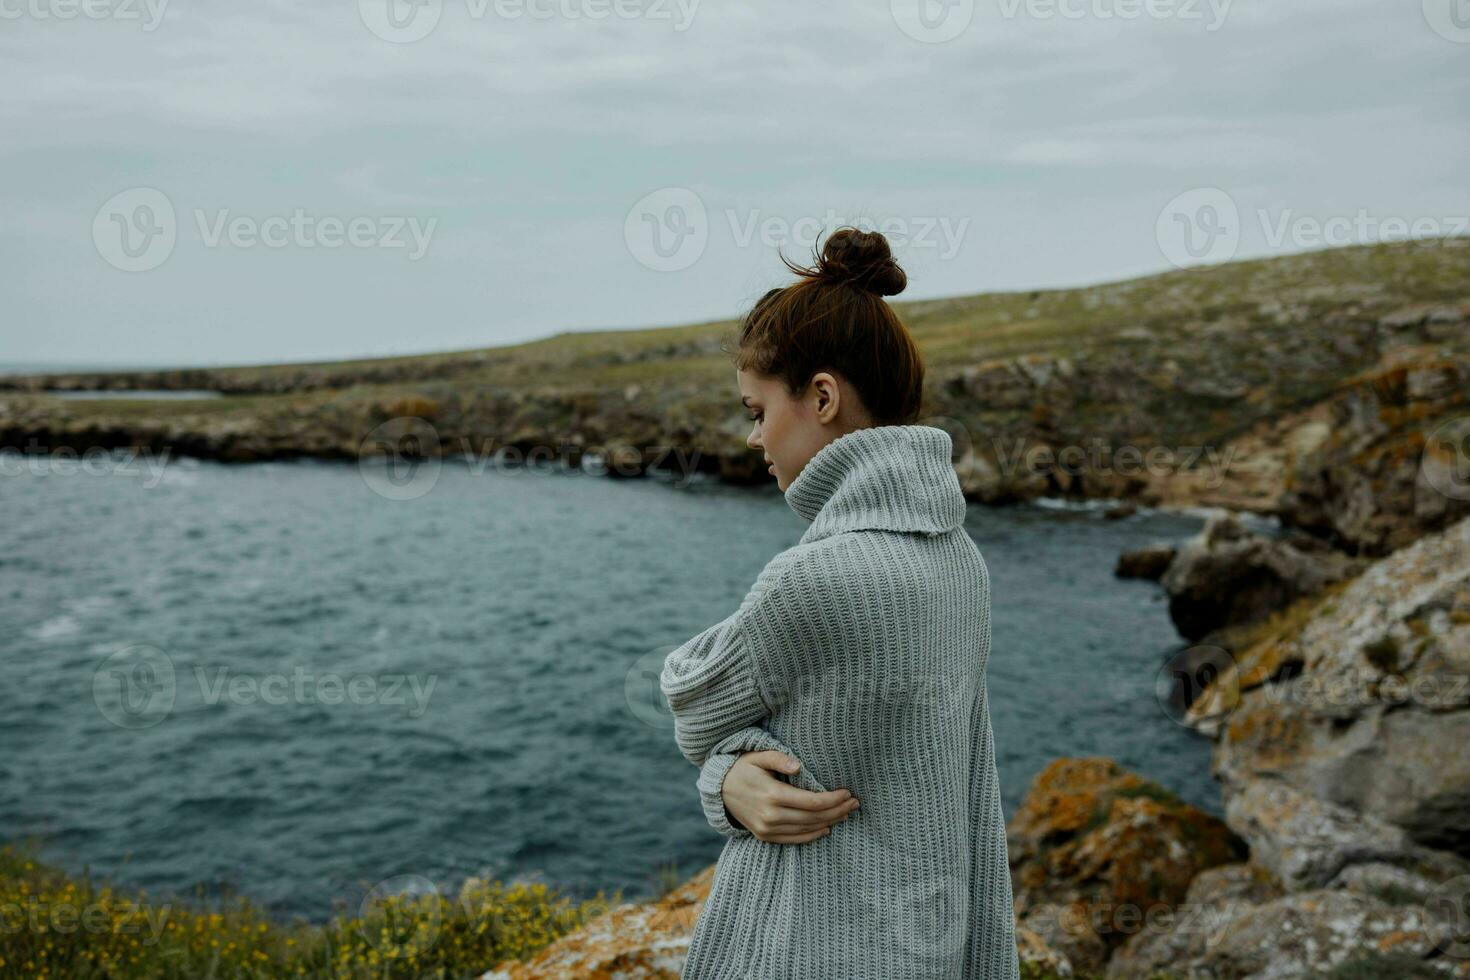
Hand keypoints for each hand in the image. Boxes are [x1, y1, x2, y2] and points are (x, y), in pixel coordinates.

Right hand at [720, 750, 859, 842]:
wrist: (719, 790)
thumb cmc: (743, 768)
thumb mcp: (758, 756)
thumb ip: (779, 759)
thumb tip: (799, 767)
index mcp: (772, 795)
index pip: (813, 802)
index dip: (834, 799)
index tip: (848, 792)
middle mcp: (771, 816)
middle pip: (814, 818)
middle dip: (838, 811)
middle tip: (854, 803)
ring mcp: (767, 829)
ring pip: (807, 830)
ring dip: (829, 822)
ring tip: (846, 814)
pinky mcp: (765, 836)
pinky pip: (794, 839)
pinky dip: (812, 835)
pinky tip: (826, 828)